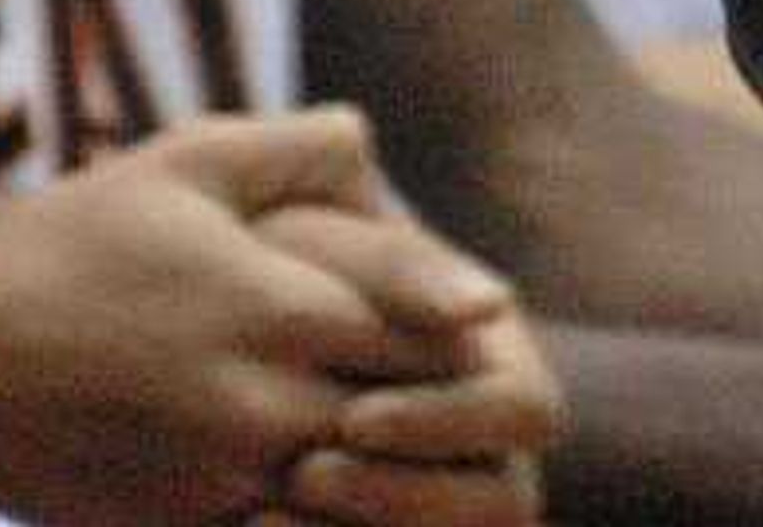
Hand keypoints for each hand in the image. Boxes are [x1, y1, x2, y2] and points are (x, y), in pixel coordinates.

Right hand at [0, 106, 549, 526]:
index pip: (420, 330)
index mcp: (278, 310)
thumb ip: (303, 147)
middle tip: (482, 387)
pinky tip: (332, 488)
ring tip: (421, 446)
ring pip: (347, 491)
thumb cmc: (77, 237)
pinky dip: (313, 514)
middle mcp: (260, 405)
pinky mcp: (176, 526)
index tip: (490, 316)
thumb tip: (377, 154)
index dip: (460, 324)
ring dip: (384, 468)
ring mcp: (216, 481)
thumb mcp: (194, 159)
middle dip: (439, 402)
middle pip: (400, 417)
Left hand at [252, 193, 561, 526]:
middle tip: (305, 473)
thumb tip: (494, 305)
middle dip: (402, 495)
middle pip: (503, 507)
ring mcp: (445, 516)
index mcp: (507, 378)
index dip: (447, 422)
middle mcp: (493, 462)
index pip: (527, 413)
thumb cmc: (304, 279)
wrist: (235, 339)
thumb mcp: (344, 261)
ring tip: (262, 516)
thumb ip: (412, 272)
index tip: (352, 417)